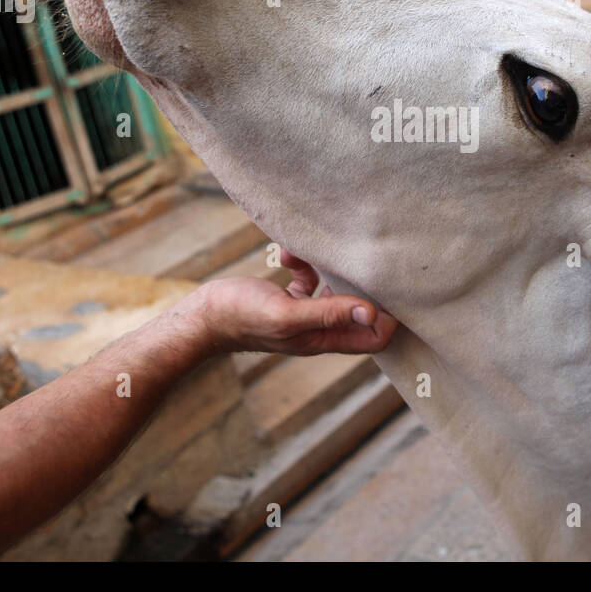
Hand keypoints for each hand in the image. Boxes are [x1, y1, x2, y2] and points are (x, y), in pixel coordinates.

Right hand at [167, 250, 397, 356]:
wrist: (199, 317)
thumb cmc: (238, 317)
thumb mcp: (285, 314)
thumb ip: (328, 314)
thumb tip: (372, 312)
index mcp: (322, 339)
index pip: (374, 336)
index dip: (389, 317)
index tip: (391, 286)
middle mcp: (318, 329)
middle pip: (360, 311)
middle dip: (363, 286)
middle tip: (361, 258)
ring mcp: (304, 314)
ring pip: (334, 289)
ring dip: (328, 268)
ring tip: (311, 252)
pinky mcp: (288, 298)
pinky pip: (309, 278)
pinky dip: (304, 263)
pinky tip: (288, 253)